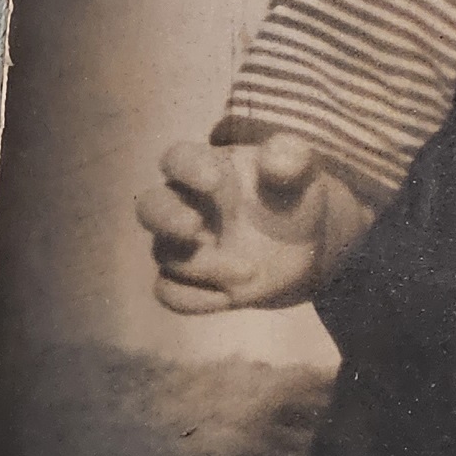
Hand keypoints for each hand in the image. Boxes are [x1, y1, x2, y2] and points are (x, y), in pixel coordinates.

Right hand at [135, 132, 373, 312]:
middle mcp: (185, 204)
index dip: (188, 168)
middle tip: (193, 228)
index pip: (178, 158)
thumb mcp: (301, 174)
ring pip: (166, 255)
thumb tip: (277, 156)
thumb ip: (291, 159)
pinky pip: (169, 292)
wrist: (304, 244)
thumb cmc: (292, 197)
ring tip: (251, 271)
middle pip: (150, 206)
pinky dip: (194, 299)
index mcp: (206, 167)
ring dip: (205, 266)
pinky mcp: (189, 280)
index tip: (214, 181)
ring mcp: (184, 245)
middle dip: (165, 217)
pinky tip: (229, 298)